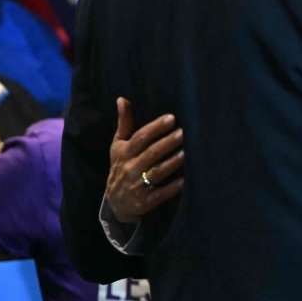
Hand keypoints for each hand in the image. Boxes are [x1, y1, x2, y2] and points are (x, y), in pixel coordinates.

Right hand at [105, 98, 184, 224]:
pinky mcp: (144, 201)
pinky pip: (159, 194)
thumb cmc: (121, 166)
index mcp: (124, 152)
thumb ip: (124, 123)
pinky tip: (183, 180)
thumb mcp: (118, 145)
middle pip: (150, 154)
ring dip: (171, 163)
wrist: (115, 202)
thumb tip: (122, 99)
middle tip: (183, 133)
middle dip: (167, 143)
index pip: (140, 137)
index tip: (171, 118)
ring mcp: (137, 185)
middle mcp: (130, 168)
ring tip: (186, 153)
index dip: (155, 128)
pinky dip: (171, 188)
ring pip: (156, 172)